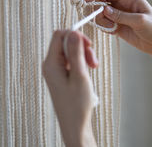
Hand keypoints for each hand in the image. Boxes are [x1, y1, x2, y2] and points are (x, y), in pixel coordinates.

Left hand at [42, 30, 97, 146]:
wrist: (75, 124)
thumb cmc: (77, 104)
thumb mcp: (79, 75)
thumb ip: (76, 52)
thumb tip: (73, 32)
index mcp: (51, 63)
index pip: (59, 35)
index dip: (74, 35)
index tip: (88, 44)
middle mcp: (51, 64)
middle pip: (66, 42)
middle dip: (82, 47)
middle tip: (93, 60)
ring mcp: (55, 69)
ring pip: (70, 51)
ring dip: (84, 55)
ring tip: (94, 66)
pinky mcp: (61, 73)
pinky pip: (71, 59)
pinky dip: (81, 61)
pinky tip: (88, 70)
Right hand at [83, 0, 151, 68]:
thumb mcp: (139, 21)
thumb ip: (121, 15)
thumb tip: (104, 10)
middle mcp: (122, 3)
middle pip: (101, 0)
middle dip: (95, 7)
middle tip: (94, 16)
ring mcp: (118, 14)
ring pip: (100, 12)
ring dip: (101, 19)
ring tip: (110, 27)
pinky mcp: (116, 25)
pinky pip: (103, 23)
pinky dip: (104, 26)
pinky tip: (113, 31)